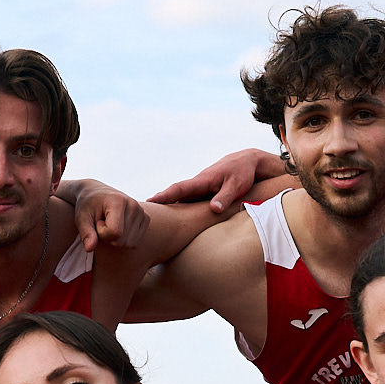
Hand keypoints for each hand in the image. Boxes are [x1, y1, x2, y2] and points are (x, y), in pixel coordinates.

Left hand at [72, 184, 148, 251]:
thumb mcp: (81, 218)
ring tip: (109, 224)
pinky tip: (118, 227)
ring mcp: (142, 212)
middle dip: (108, 238)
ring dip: (116, 240)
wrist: (96, 193)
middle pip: (122, 241)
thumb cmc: (87, 206)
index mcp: (118, 201)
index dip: (101, 233)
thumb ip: (86, 233)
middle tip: (102, 223)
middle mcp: (134, 205)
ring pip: (130, 244)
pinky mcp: (146, 219)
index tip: (96, 221)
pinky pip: (135, 242)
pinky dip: (124, 240)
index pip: (114, 233)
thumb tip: (90, 249)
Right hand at [146, 148, 282, 212]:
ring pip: (179, 200)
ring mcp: (198, 190)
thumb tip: (214, 209)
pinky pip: (187, 202)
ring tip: (148, 221)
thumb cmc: (241, 173)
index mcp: (201, 181)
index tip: (149, 202)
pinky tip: (170, 220)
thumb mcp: (236, 186)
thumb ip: (225, 198)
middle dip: (158, 204)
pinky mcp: (202, 195)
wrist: (246, 162)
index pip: (179, 189)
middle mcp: (196, 185)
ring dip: (166, 208)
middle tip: (138, 215)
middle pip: (173, 196)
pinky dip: (178, 209)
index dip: (164, 196)